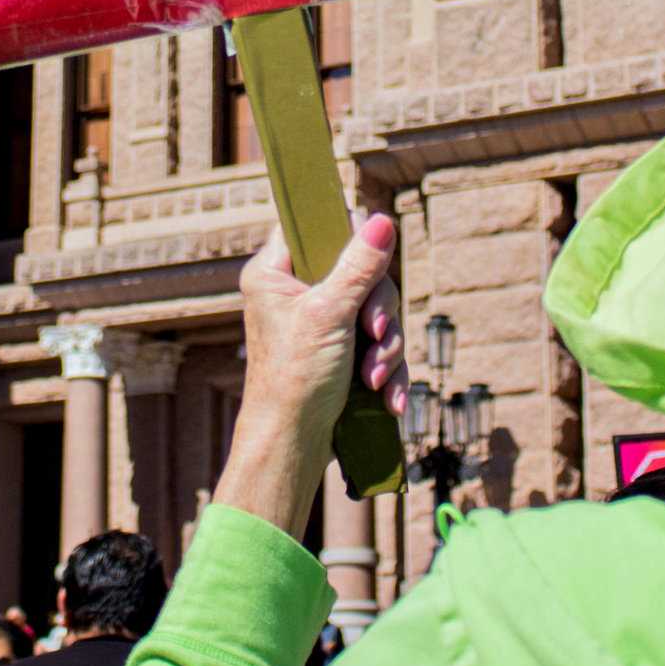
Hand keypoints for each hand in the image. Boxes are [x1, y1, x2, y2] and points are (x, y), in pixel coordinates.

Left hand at [216, 214, 404, 535]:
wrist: (292, 446)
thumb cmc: (295, 379)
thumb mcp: (330, 314)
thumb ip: (359, 266)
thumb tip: (383, 219)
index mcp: (275, 272)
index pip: (315, 225)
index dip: (349, 235)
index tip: (371, 259)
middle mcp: (295, 292)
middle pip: (360, 272)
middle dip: (379, 312)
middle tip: (375, 334)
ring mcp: (320, 324)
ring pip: (375, 312)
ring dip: (386, 348)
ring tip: (375, 378)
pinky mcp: (340, 353)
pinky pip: (376, 345)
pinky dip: (386, 368)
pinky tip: (389, 397)